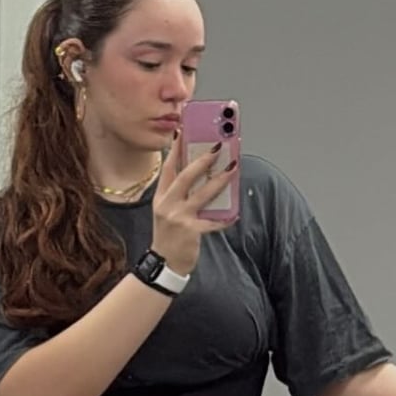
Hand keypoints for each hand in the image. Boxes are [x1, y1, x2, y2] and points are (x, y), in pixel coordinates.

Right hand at [151, 135, 237, 274]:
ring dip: (219, 180)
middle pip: (185, 176)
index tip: (183, 132)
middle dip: (202, 160)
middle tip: (217, 146)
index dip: (175, 149)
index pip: (168, 168)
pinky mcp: (191, 231)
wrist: (164, 264)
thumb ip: (178, 195)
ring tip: (233, 168)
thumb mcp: (166, 212)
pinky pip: (212, 222)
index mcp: (161, 197)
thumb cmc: (169, 236)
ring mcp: (179, 217)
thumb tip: (202, 177)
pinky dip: (225, 219)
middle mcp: (167, 204)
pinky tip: (234, 215)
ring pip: (202, 194)